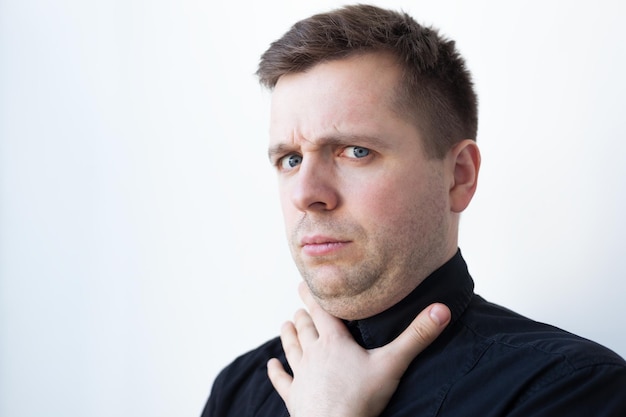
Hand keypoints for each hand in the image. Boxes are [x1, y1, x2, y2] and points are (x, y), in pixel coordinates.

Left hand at [267, 282, 450, 416]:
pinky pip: (282, 380)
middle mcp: (313, 353)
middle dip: (302, 314)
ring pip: (291, 347)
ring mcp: (301, 375)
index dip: (313, 295)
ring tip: (286, 323)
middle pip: (304, 327)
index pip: (320, 310)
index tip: (305, 282)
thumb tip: (442, 309)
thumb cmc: (362, 398)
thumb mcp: (393, 364)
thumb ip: (417, 336)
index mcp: (333, 341)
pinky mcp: (294, 397)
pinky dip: (275, 371)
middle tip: (300, 304)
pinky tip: (271, 365)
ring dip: (288, 334)